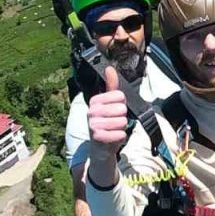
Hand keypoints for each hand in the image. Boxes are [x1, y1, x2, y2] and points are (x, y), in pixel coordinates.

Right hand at [86, 66, 127, 186]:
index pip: (120, 95)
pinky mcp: (98, 138)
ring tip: (113, 130)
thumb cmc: (106, 123)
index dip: (122, 104)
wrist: (100, 147)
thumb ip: (111, 86)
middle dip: (122, 116)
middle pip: (122, 108)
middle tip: (114, 122)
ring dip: (122, 127)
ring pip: (122, 121)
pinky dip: (120, 137)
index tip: (114, 110)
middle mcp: (91, 111)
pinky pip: (120, 134)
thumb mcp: (109, 104)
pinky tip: (113, 138)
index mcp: (94, 101)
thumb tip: (109, 68)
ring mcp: (93, 125)